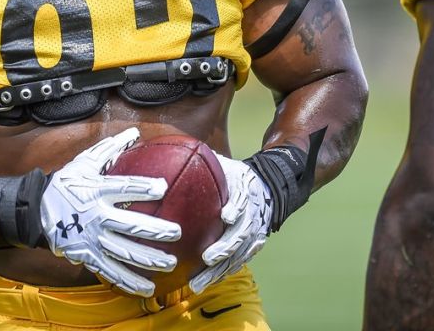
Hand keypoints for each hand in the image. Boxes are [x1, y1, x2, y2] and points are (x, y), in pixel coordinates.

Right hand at [40, 128, 181, 296]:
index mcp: (96, 191)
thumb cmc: (67, 183)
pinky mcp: (87, 256)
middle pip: (129, 225)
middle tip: (177, 232)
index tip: (163, 187)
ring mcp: (91, 239)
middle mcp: (96, 216)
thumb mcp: (84, 162)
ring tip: (171, 263)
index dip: (142, 187)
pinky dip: (128, 281)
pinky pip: (110, 271)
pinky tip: (147, 288)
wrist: (37, 210)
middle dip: (155, 230)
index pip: (123, 187)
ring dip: (148, 259)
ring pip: (123, 252)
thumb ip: (110, 148)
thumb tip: (135, 132)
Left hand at [189, 152, 272, 294]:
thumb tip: (168, 151)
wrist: (265, 187)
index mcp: (245, 191)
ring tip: (199, 282)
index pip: (244, 198)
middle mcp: (253, 214)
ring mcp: (254, 233)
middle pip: (242, 233)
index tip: (226, 215)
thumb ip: (201, 160)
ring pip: (239, 255)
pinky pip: (239, 262)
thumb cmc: (233, 175)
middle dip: (225, 247)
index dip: (237, 207)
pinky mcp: (252, 245)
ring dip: (220, 270)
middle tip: (207, 257)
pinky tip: (206, 282)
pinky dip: (224, 273)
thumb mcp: (222, 163)